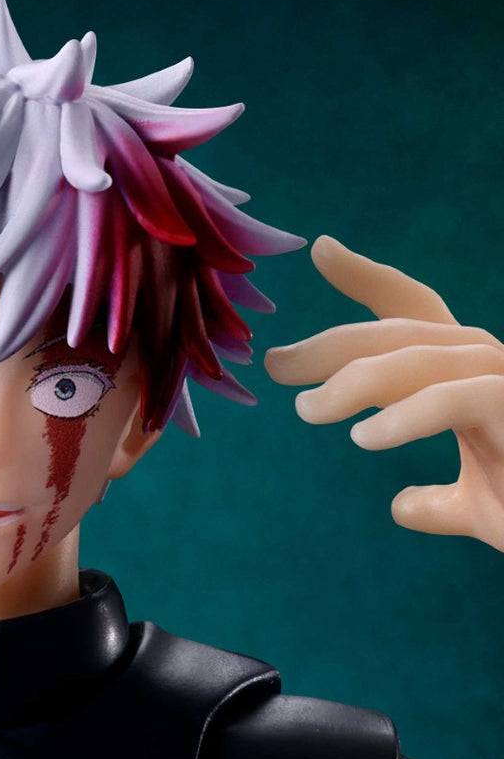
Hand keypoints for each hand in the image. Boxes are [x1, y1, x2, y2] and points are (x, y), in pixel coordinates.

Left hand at [265, 235, 503, 552]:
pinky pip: (456, 399)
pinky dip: (407, 415)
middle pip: (401, 334)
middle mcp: (488, 364)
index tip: (320, 250)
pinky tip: (365, 434)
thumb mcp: (477, 508)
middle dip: (332, 345)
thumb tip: (402, 505)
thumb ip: (438, 504)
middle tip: (275, 364)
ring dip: (355, 382)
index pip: (416, 314)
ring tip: (307, 409)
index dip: (369, 280)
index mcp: (470, 375)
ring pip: (420, 359)